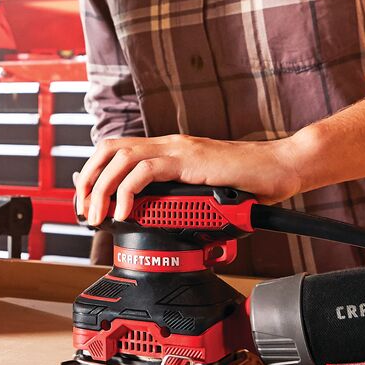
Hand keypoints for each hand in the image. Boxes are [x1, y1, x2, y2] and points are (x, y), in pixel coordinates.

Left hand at [72, 134, 304, 226]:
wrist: (280, 169)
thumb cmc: (247, 184)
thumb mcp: (202, 194)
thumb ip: (180, 200)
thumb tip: (159, 220)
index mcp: (168, 150)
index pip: (116, 150)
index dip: (94, 173)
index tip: (86, 201)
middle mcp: (168, 144)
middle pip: (109, 149)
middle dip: (88, 180)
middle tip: (84, 211)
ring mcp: (178, 150)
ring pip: (121, 159)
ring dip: (102, 188)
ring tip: (98, 215)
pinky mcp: (189, 160)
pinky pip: (146, 171)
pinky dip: (128, 191)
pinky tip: (124, 211)